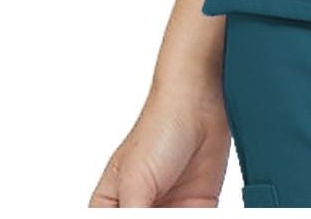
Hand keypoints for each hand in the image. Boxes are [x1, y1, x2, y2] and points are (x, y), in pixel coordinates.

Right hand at [89, 79, 230, 207]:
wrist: (200, 102)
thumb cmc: (158, 128)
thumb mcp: (135, 184)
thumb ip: (133, 217)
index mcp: (110, 207)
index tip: (141, 217)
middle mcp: (138, 210)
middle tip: (165, 216)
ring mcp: (168, 211)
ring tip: (180, 213)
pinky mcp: (197, 209)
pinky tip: (195, 215)